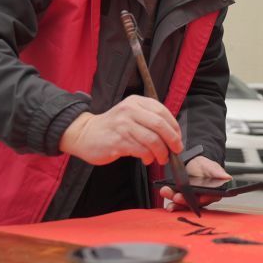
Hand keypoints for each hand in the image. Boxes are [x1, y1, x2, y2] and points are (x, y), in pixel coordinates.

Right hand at [59, 96, 181, 164]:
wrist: (85, 134)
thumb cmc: (113, 127)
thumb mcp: (131, 115)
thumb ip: (149, 120)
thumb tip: (173, 135)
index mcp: (136, 102)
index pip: (162, 112)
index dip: (174, 127)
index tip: (178, 138)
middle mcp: (130, 111)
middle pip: (160, 125)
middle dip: (172, 140)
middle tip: (176, 150)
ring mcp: (123, 125)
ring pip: (152, 140)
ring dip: (161, 152)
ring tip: (161, 158)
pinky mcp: (117, 141)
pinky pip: (141, 150)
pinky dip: (148, 157)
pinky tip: (147, 159)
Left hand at [159, 155, 231, 211]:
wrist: (193, 164)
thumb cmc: (204, 167)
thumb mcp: (210, 166)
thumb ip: (217, 172)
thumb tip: (227, 177)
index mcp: (213, 193)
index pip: (208, 199)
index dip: (201, 200)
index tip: (196, 199)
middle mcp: (203, 199)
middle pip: (194, 204)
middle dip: (184, 201)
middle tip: (177, 196)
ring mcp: (191, 201)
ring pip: (184, 205)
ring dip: (175, 201)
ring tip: (167, 192)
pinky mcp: (182, 200)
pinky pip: (177, 203)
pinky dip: (170, 200)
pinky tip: (165, 194)